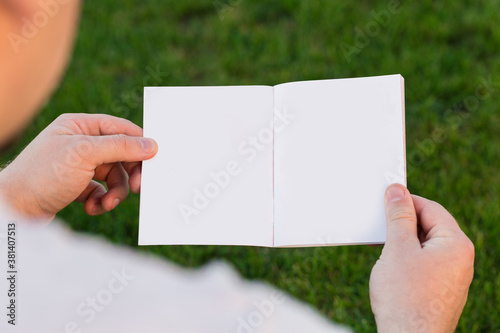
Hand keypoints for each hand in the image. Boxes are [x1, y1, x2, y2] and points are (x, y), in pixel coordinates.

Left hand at [0, 113, 157, 221]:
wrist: (14, 209)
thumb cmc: (42, 175)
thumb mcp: (85, 154)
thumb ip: (121, 147)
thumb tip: (151, 145)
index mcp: (80, 126)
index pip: (121, 129)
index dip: (139, 144)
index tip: (155, 161)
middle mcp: (80, 143)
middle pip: (121, 155)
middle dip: (128, 174)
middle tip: (140, 189)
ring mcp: (79, 165)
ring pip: (114, 176)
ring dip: (114, 192)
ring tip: (105, 204)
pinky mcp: (77, 185)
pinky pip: (102, 190)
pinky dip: (101, 200)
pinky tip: (90, 207)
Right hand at [370, 184, 473, 331]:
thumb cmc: (405, 297)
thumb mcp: (398, 249)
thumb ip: (399, 217)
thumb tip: (398, 191)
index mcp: (456, 245)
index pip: (431, 209)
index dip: (406, 201)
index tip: (385, 198)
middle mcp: (459, 260)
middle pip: (430, 227)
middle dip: (403, 223)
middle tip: (379, 223)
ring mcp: (451, 277)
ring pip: (425, 246)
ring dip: (403, 242)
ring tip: (382, 247)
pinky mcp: (440, 290)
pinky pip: (424, 263)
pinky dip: (406, 258)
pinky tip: (390, 266)